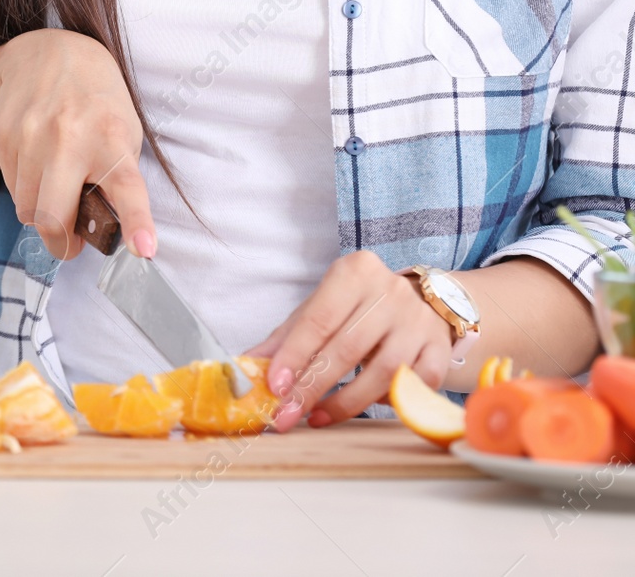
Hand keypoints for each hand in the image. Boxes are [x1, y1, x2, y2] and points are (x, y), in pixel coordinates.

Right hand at [0, 28, 155, 260]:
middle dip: (61, 243)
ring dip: (42, 214)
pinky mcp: (4, 135)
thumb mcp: (124, 133)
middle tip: (72, 243)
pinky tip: (38, 167)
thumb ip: (116, 177)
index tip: (144, 249)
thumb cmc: (98, 103)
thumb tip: (99, 228)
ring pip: (28, 211)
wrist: (52, 53)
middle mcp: (70, 139)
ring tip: (56, 193)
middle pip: (53, 219)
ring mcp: (32, 137)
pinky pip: (12, 189)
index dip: (137, 223)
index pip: (127, 188)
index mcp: (112, 140)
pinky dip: (26, 190)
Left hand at [248, 251, 453, 429]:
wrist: (424, 299)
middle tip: (286, 415)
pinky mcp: (441, 348)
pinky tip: (366, 405)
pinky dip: (388, 401)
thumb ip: (287, 336)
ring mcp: (420, 321)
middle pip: (347, 348)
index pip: (318, 319)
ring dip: (346, 402)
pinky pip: (415, 385)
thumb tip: (247, 365)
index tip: (274, 387)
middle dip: (312, 387)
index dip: (294, 355)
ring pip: (383, 372)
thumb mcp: (321, 308)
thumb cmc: (359, 306)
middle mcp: (391, 292)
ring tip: (317, 416)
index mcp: (355, 273)